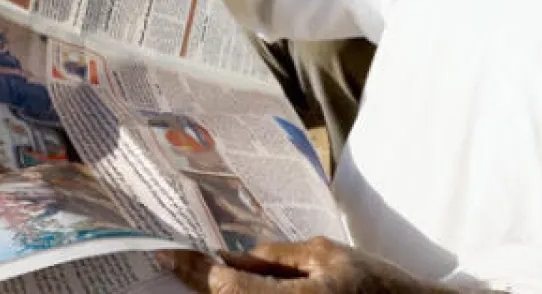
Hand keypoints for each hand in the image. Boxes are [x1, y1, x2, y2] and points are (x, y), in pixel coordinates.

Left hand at [160, 238, 449, 293]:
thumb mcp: (327, 255)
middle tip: (171, 259)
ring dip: (220, 293)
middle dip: (197, 280)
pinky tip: (232, 284)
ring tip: (192, 269)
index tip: (169, 251)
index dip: (195, 268)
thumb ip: (279, 257)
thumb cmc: (373, 283)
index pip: (225, 287)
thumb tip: (237, 257)